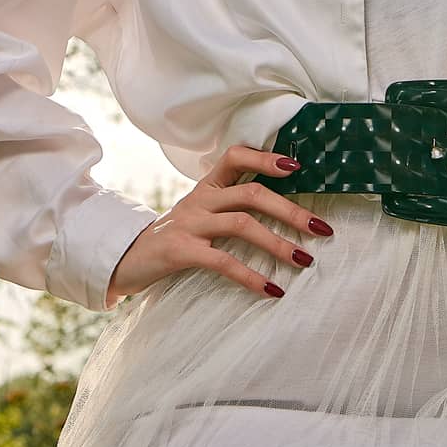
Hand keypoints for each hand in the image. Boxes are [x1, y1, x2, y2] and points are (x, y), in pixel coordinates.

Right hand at [105, 144, 333, 305]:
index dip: (266, 158)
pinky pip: (222, 261)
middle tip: (321, 229)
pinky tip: (272, 290)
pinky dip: (251, 276)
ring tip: (304, 260)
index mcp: (207, 186)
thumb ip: (229, 205)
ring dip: (278, 243)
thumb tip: (280, 209)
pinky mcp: (180, 251)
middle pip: (251, 194)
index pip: (236, 155)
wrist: (125, 260)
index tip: (297, 166)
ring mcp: (189, 223)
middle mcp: (200, 199)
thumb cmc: (174, 238)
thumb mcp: (199, 213)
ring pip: (242, 224)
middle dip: (291, 211)